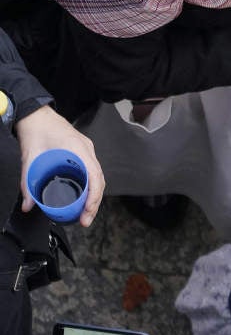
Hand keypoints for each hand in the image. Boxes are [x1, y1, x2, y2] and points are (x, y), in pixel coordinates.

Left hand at [16, 105, 104, 226]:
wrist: (36, 114)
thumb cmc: (36, 129)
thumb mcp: (30, 157)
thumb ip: (27, 182)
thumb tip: (28, 204)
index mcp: (78, 149)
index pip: (95, 176)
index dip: (94, 198)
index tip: (87, 213)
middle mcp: (87, 150)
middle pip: (99, 180)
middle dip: (95, 202)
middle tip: (85, 220)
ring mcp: (86, 150)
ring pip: (98, 176)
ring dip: (94, 196)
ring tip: (85, 212)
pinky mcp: (82, 151)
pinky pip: (93, 171)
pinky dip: (91, 186)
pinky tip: (84, 196)